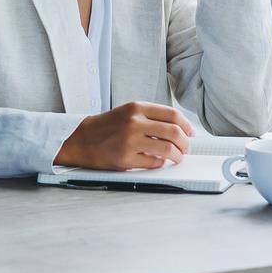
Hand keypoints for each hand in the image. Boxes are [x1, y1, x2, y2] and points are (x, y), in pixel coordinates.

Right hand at [54, 101, 196, 169]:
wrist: (79, 139)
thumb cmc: (106, 127)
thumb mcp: (127, 113)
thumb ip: (151, 117)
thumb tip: (180, 129)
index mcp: (136, 108)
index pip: (173, 115)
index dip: (187, 126)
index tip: (191, 133)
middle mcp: (134, 122)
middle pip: (175, 132)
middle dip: (186, 143)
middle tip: (187, 148)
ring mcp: (129, 142)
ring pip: (168, 150)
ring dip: (178, 156)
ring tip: (177, 158)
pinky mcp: (125, 159)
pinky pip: (154, 164)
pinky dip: (161, 164)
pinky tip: (159, 162)